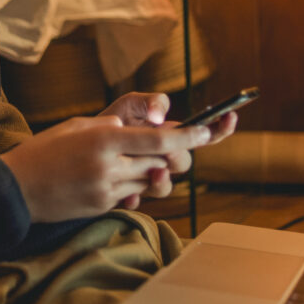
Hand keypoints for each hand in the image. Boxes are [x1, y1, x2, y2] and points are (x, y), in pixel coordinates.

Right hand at [0, 115, 212, 221]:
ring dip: (149, 169)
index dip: (190, 136)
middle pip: (161, 161)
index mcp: (104, 139)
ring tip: (129, 160)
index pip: (159, 139)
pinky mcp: (103, 207)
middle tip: (166, 145)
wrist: (15, 189)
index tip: (209, 131)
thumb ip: (111, 126)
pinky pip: (131, 193)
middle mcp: (109, 166)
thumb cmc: (44, 150)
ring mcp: (107, 190)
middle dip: (170, 153)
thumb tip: (139, 130)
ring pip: (149, 180)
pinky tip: (107, 176)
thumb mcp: (77, 126)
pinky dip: (129, 183)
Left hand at [96, 92, 237, 206]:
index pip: (201, 135)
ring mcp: (146, 177)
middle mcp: (161, 158)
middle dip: (178, 156)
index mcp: (167, 137)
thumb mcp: (126, 106)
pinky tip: (127, 195)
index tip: (230, 117)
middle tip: (167, 152)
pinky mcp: (127, 193)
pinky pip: (138, 200)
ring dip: (162, 181)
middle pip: (183, 162)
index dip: (219, 128)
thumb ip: (148, 102)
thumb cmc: (104, 125)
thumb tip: (160, 116)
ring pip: (164, 185)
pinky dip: (134, 197)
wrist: (73, 150)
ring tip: (152, 174)